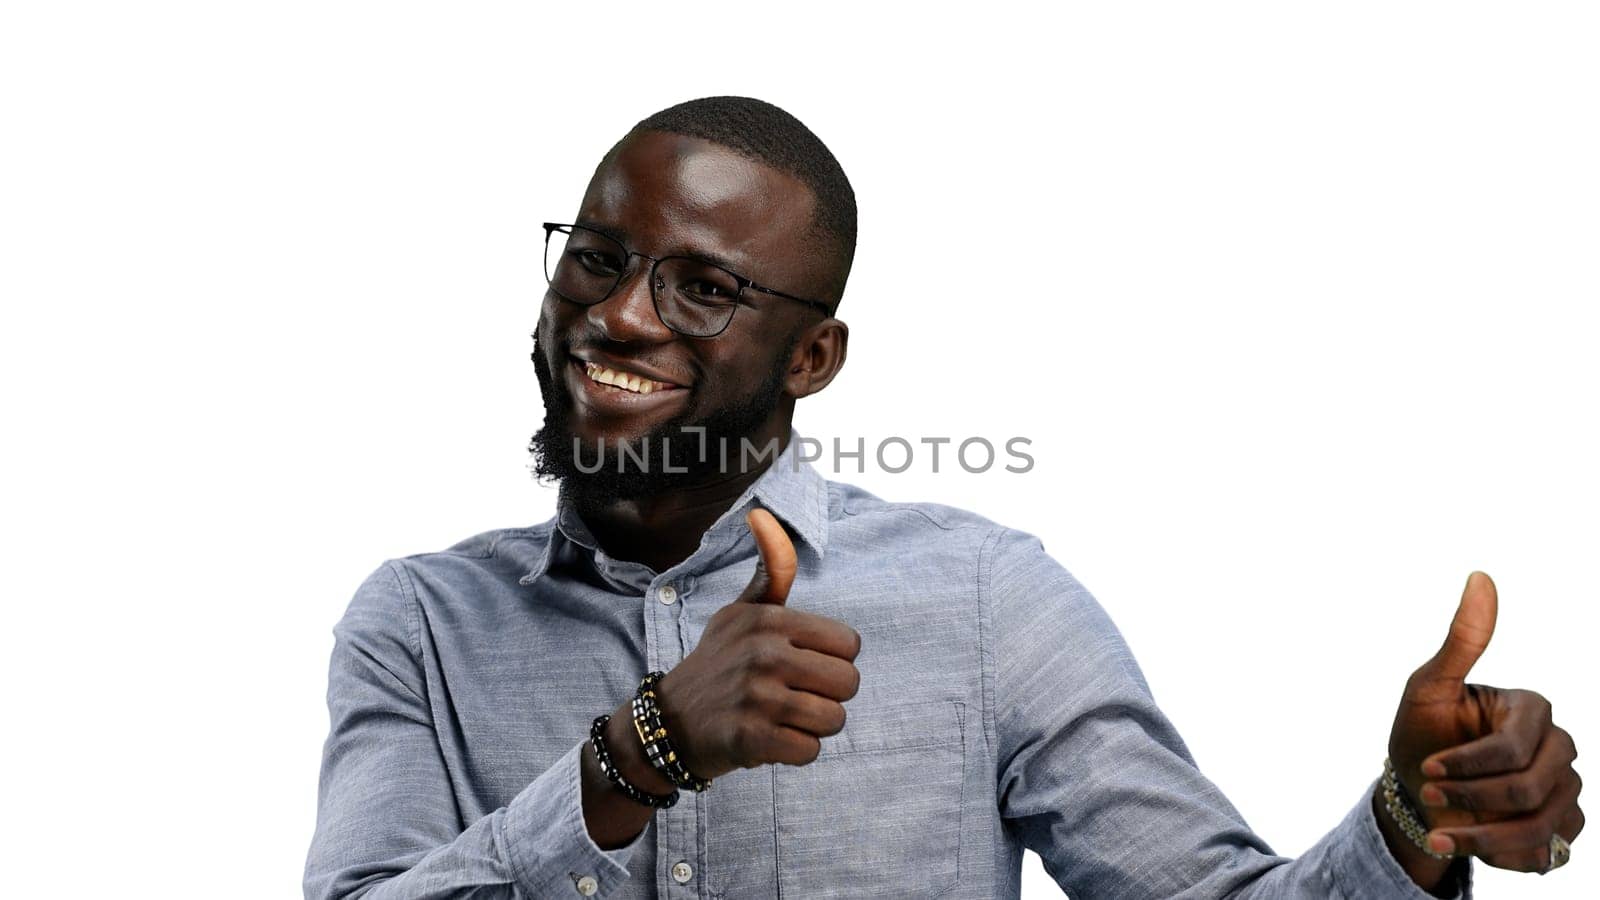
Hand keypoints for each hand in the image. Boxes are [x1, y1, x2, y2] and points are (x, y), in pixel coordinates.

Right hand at [651, 508, 862, 778]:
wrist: (667, 723)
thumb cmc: (718, 663)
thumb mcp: (740, 612)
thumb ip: (771, 570)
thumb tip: (762, 512)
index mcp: (770, 620)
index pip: (850, 645)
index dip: (831, 660)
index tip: (798, 665)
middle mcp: (764, 653)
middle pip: (848, 684)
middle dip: (827, 696)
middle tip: (790, 696)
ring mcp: (757, 697)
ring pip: (834, 719)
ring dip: (812, 726)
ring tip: (779, 718)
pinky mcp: (751, 739)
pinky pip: (810, 751)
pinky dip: (795, 752)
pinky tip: (768, 740)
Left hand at [1387, 571, 1583, 872]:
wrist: (1417, 793)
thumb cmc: (1423, 732)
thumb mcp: (1429, 686)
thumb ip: (1462, 638)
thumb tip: (1481, 576)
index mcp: (1534, 709)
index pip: (1513, 748)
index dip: (1467, 764)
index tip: (1426, 770)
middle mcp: (1560, 747)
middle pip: (1532, 788)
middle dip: (1472, 799)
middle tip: (1430, 797)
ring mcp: (1566, 790)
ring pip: (1542, 826)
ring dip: (1483, 838)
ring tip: (1441, 837)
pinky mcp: (1562, 828)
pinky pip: (1546, 854)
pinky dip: (1503, 856)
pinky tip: (1470, 843)